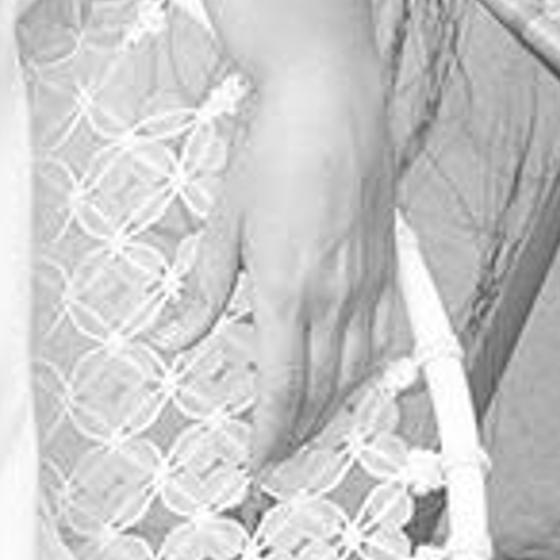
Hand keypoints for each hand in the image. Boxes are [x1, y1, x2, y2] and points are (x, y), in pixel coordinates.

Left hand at [155, 62, 403, 469]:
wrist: (329, 98)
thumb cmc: (275, 150)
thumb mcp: (221, 227)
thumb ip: (202, 295)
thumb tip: (171, 340)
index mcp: (286, 292)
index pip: (280, 389)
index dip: (269, 435)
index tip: (256, 461)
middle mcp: (334, 294)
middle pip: (320, 390)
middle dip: (298, 432)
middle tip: (277, 454)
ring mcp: (368, 280)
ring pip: (357, 370)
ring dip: (333, 408)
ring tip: (310, 428)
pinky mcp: (388, 263)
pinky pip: (385, 334)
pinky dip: (367, 369)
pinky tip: (354, 378)